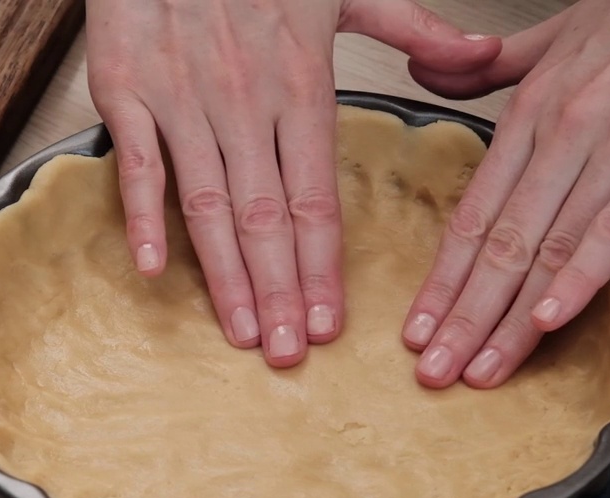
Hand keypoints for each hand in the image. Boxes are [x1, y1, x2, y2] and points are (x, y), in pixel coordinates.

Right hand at [85, 0, 501, 366]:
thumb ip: (413, 28)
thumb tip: (482, 56)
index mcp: (299, 84)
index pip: (316, 196)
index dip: (323, 265)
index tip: (329, 322)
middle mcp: (244, 102)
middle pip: (266, 216)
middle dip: (280, 291)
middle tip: (288, 354)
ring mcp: (183, 99)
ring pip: (208, 204)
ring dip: (225, 274)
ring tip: (242, 331)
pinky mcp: (127, 90)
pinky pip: (137, 163)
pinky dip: (143, 216)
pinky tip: (156, 268)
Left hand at [399, 0, 609, 388]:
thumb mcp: (558, 31)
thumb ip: (490, 65)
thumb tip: (428, 75)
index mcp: (534, 108)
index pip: (473, 212)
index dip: (442, 278)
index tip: (418, 326)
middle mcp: (565, 131)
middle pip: (500, 242)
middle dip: (462, 316)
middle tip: (434, 370)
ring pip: (550, 247)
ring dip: (510, 319)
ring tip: (482, 369)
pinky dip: (581, 277)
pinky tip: (551, 319)